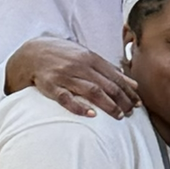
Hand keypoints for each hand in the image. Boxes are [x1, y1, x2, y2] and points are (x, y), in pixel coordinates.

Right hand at [12, 37, 137, 117]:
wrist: (31, 53)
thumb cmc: (64, 56)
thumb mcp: (87, 57)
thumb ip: (109, 70)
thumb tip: (133, 84)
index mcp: (90, 58)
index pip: (115, 77)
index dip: (128, 91)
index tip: (138, 103)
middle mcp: (79, 66)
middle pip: (107, 85)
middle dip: (122, 100)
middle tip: (131, 113)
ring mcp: (64, 75)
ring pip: (91, 91)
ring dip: (108, 105)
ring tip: (119, 115)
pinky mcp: (49, 85)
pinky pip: (65, 98)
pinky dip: (79, 107)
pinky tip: (92, 114)